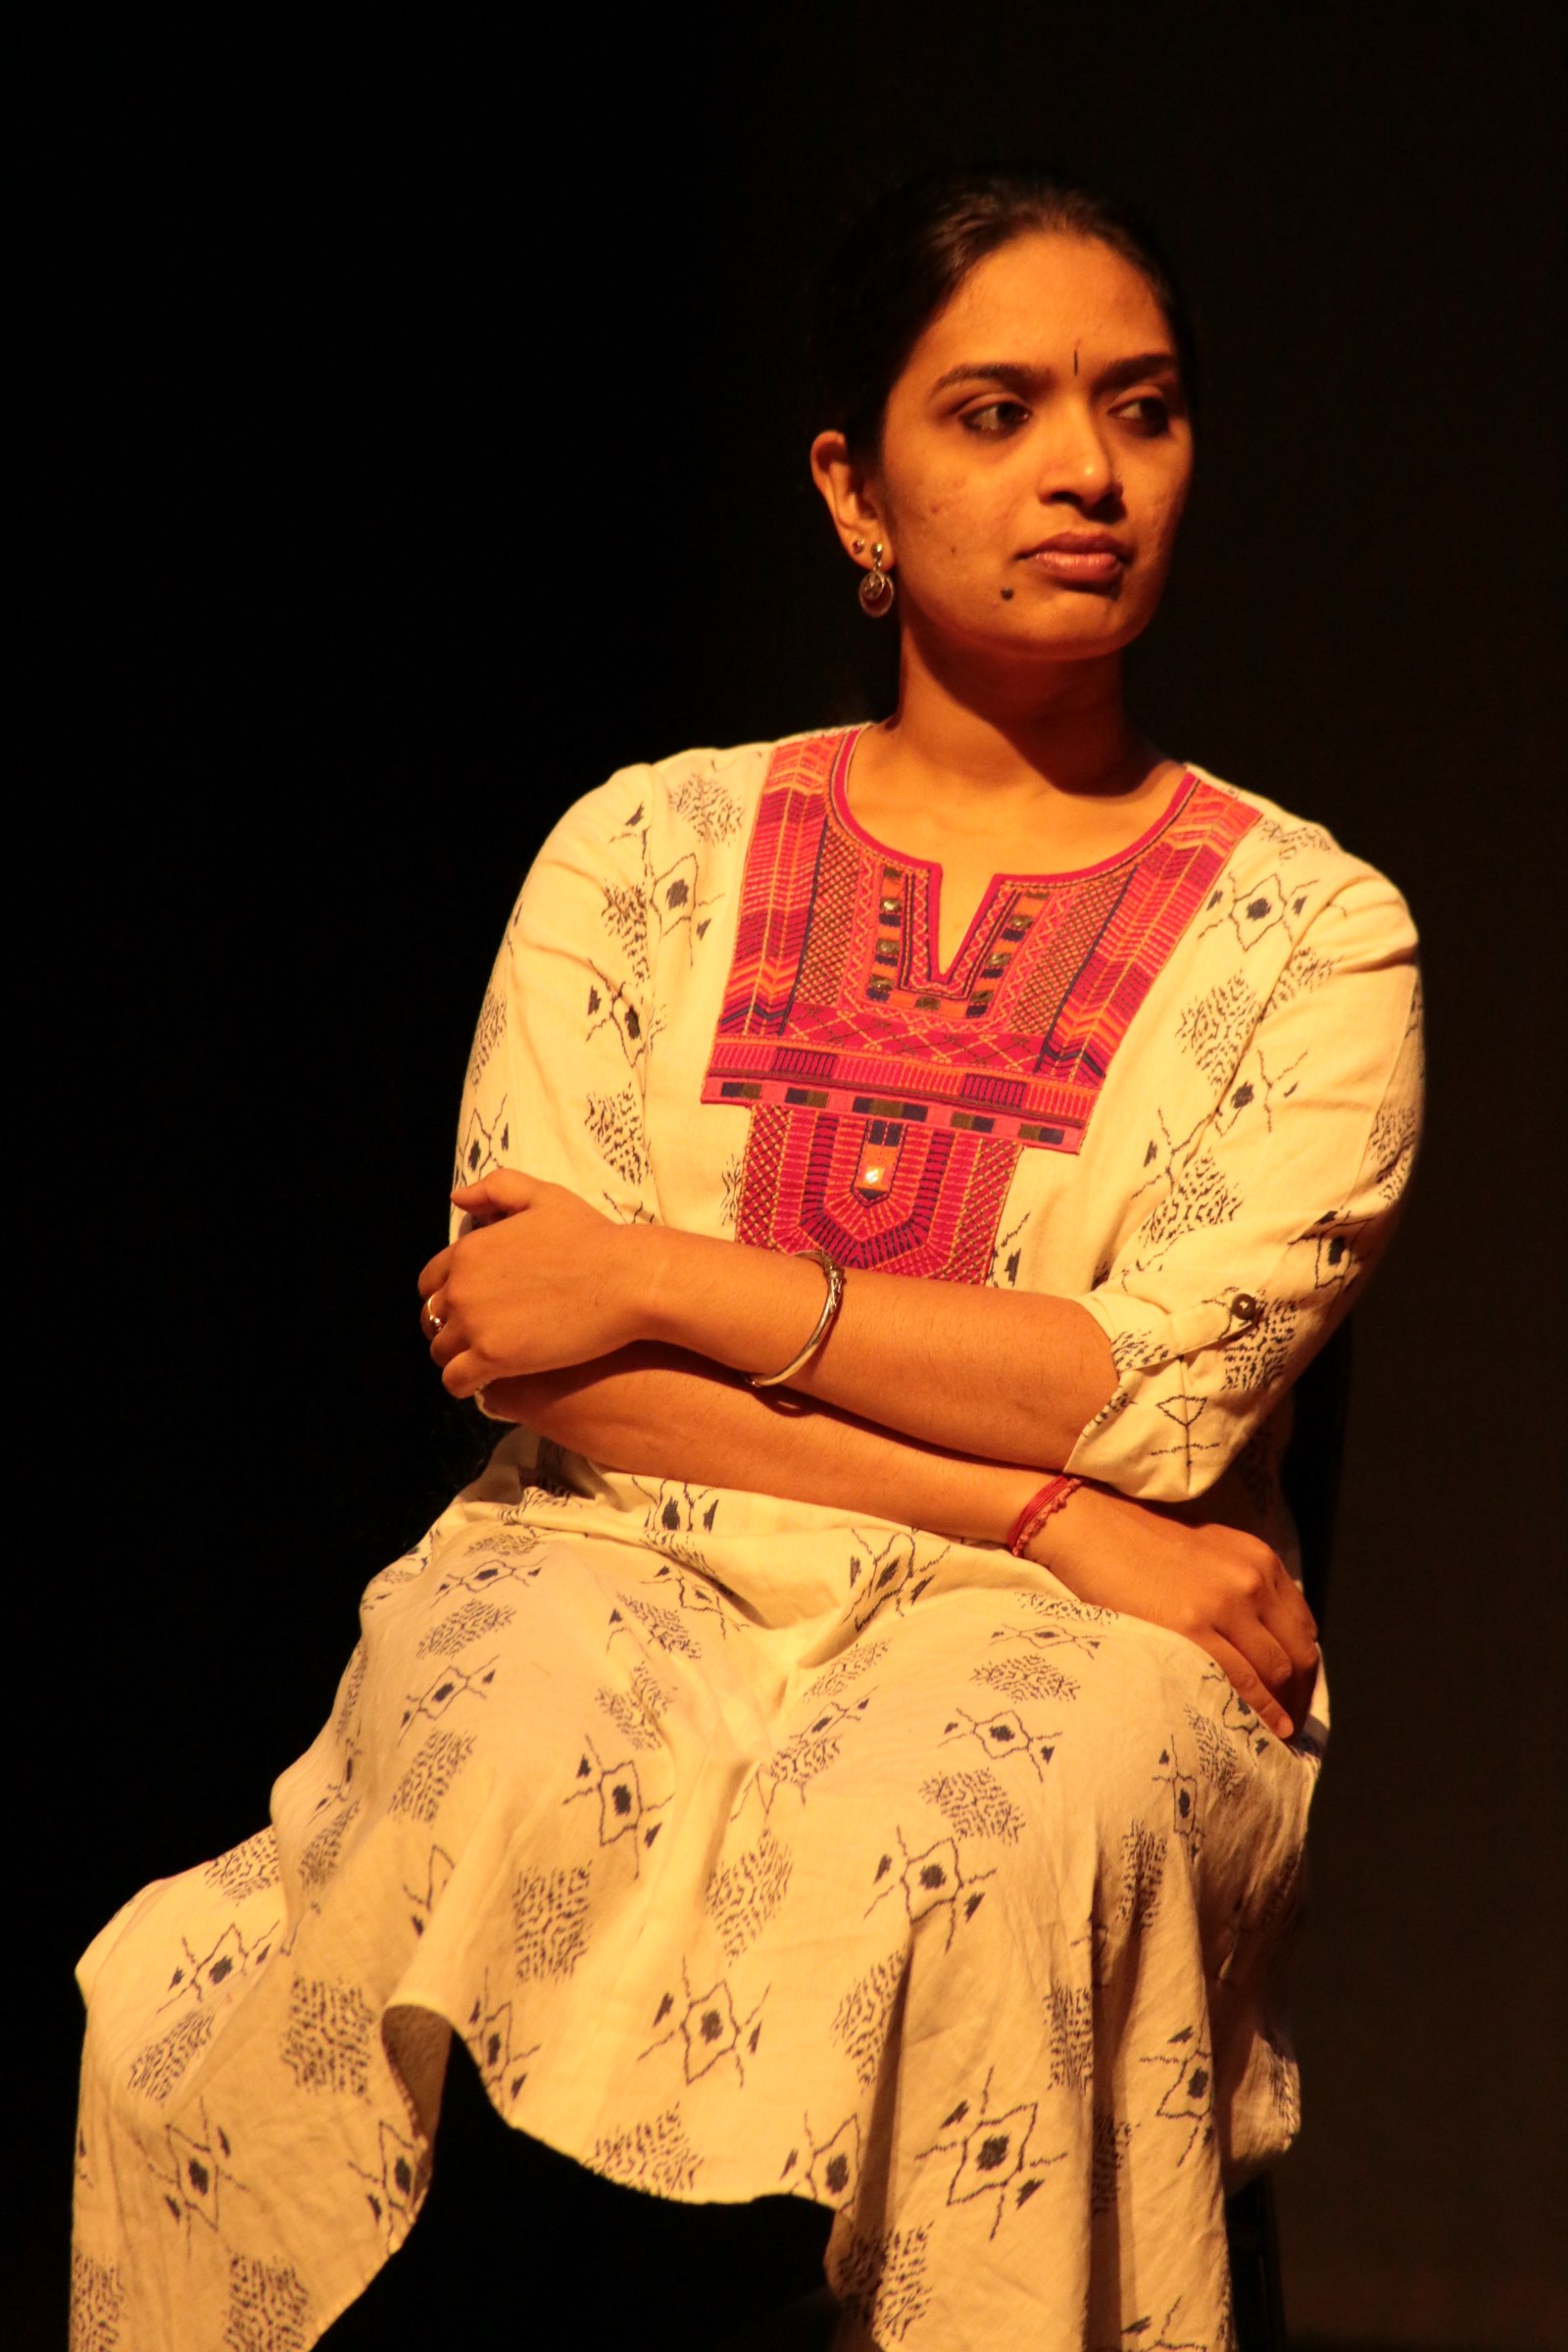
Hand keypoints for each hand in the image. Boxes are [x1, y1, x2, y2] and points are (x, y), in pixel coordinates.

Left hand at [418, 1170, 650, 1396]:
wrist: (626, 1280)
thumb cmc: (593, 1238)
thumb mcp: (544, 1196)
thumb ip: (497, 1189)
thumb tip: (457, 1199)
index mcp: (468, 1251)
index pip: (430, 1282)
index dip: (447, 1296)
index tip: (471, 1307)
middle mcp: (462, 1288)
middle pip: (431, 1319)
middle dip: (449, 1329)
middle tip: (479, 1337)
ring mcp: (475, 1324)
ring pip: (440, 1352)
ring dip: (457, 1357)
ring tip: (484, 1361)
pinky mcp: (493, 1358)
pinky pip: (456, 1380)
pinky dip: (464, 1383)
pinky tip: (485, 1382)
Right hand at [1029, 1483, 1319, 1740]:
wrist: (1091, 1529)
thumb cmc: (1141, 1544)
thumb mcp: (1210, 1553)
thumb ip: (1242, 1587)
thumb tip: (1265, 1641)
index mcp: (1259, 1560)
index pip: (1304, 1629)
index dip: (1305, 1672)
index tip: (1295, 1697)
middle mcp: (1250, 1580)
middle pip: (1297, 1655)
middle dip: (1299, 1698)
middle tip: (1289, 1727)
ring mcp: (1223, 1604)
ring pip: (1274, 1672)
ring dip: (1281, 1710)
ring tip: (1275, 1735)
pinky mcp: (1190, 1627)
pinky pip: (1241, 1681)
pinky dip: (1259, 1712)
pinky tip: (1263, 1730)